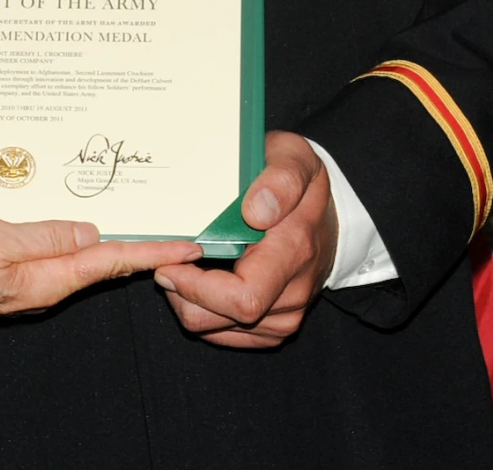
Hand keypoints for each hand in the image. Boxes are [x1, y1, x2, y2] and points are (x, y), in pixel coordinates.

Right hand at [0, 214, 201, 329]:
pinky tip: (82, 232)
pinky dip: (79, 245)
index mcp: (46, 279)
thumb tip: (90, 233)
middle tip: (176, 239)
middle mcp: (43, 286)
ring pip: (80, 262)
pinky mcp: (11, 276)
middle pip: (102, 266)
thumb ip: (46, 236)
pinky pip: (56, 259)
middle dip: (141, 251)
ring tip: (142, 231)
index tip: (187, 247)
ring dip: (112, 246)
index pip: (111, 262)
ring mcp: (27, 283)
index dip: (152, 252)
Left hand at [151, 131, 337, 347]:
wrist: (326, 216)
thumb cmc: (301, 183)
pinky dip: (203, 309)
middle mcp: (291, 294)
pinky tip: (200, 280)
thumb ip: (280, 180)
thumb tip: (257, 212)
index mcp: (293, 253)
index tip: (171, 259)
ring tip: (183, 265)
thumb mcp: (295, 159)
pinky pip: (223, 333)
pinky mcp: (273, 328)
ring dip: (187, 299)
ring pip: (213, 328)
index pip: (242, 298)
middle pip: (216, 318)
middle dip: (180, 292)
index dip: (196, 287)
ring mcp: (283, 316)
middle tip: (166, 260)